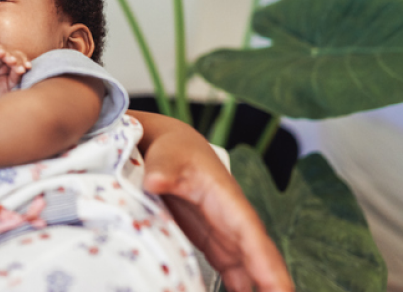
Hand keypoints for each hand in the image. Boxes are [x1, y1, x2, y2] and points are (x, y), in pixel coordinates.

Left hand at [133, 111, 293, 291]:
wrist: (172, 151)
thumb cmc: (176, 151)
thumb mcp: (168, 157)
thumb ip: (163, 170)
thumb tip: (154, 181)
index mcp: (230, 204)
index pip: (254, 240)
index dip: (268, 269)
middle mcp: (236, 224)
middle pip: (261, 263)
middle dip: (273, 288)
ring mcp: (228, 238)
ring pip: (251, 274)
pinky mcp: (216, 247)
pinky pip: (235, 276)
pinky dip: (240, 291)